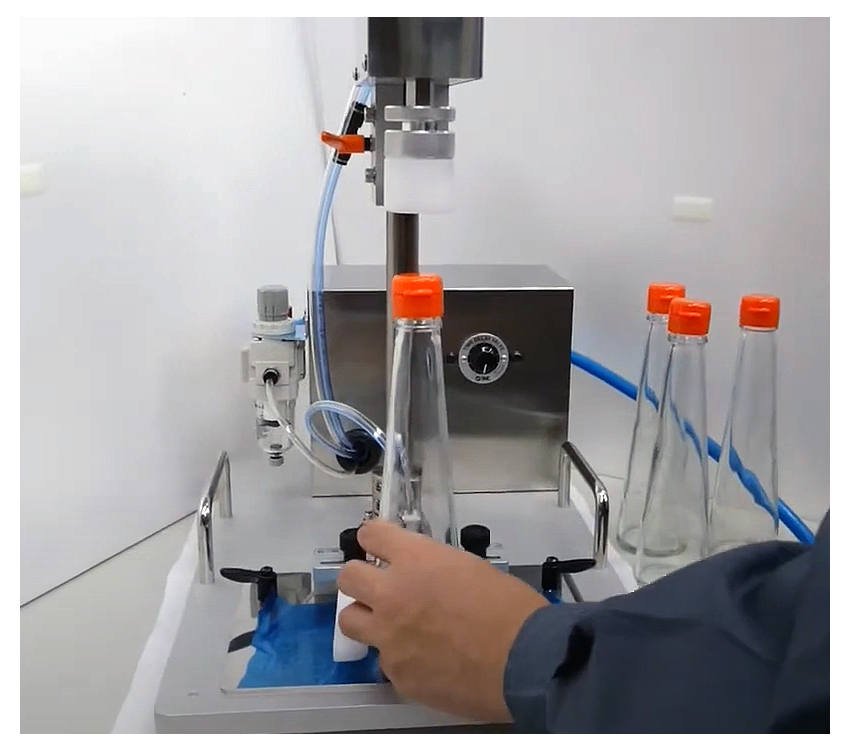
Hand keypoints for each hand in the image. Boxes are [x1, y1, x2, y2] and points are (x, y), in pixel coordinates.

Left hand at [337, 520, 547, 722]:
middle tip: (379, 587)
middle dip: (361, 578)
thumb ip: (435, 568)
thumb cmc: (511, 609)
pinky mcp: (397, 674)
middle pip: (348, 577)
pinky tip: (424, 659)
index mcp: (415, 560)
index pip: (371, 535)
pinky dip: (399, 657)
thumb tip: (424, 577)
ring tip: (391, 625)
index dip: (373, 539)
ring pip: (350, 620)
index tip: (377, 545)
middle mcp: (393, 595)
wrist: (526, 661)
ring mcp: (390, 637)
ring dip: (367, 618)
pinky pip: (384, 660)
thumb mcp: (470, 568)